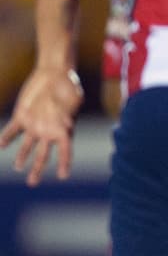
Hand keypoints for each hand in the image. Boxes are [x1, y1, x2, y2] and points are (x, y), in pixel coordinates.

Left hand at [0, 66, 83, 184]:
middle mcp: (48, 131)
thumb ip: (66, 112)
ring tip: (18, 166)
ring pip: (27, 146)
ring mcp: (34, 125)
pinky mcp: (21, 116)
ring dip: (22, 156)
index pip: (66, 151)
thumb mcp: (72, 98)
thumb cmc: (68, 85)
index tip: (63, 176)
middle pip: (43, 155)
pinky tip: (1, 145)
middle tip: (32, 182)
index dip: (65, 163)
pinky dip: (7, 138)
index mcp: (64, 130)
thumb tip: (65, 125)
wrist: (53, 73)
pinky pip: (12, 130)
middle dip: (38, 169)